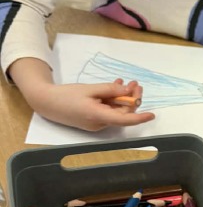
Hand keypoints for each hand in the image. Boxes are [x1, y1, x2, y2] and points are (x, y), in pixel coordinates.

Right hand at [27, 77, 154, 130]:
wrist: (46, 103)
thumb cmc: (66, 95)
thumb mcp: (90, 89)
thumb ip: (110, 90)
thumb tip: (128, 91)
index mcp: (98, 117)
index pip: (124, 120)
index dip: (140, 118)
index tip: (152, 114)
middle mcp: (99, 124)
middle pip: (122, 113)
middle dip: (131, 98)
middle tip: (135, 83)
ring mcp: (96, 123)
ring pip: (116, 111)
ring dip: (122, 97)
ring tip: (125, 82)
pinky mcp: (93, 120)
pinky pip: (108, 111)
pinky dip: (113, 100)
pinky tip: (115, 87)